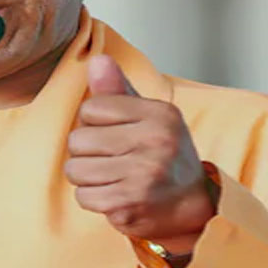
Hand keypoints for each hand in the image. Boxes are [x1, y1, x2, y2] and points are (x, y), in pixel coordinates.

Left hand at [64, 55, 215, 255]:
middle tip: (115, 160)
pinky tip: (117, 195)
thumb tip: (97, 60)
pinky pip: (83, 196)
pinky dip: (94, 198)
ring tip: (114, 177)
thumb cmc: (165, 156)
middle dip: (87, 152)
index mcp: (159, 114)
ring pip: (75, 170)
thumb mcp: (149, 117)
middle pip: (78, 140)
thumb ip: (119, 90)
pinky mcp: (129, 204)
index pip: (91, 108)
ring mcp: (142, 175)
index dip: (95, 123)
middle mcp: (155, 142)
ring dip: (88, 177)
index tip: (117, 134)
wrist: (192, 207)